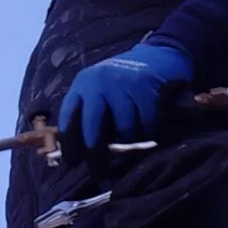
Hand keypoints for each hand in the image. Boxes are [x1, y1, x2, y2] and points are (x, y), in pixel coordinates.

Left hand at [56, 38, 192, 151]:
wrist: (158, 54)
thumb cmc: (124, 82)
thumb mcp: (100, 91)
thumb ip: (89, 115)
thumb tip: (81, 153)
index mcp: (82, 85)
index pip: (69, 118)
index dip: (69, 144)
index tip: (73, 162)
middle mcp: (99, 82)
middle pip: (92, 127)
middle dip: (95, 153)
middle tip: (99, 172)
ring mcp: (123, 83)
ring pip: (124, 129)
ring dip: (130, 140)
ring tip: (132, 139)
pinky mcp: (146, 87)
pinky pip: (146, 123)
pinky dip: (148, 131)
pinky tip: (148, 127)